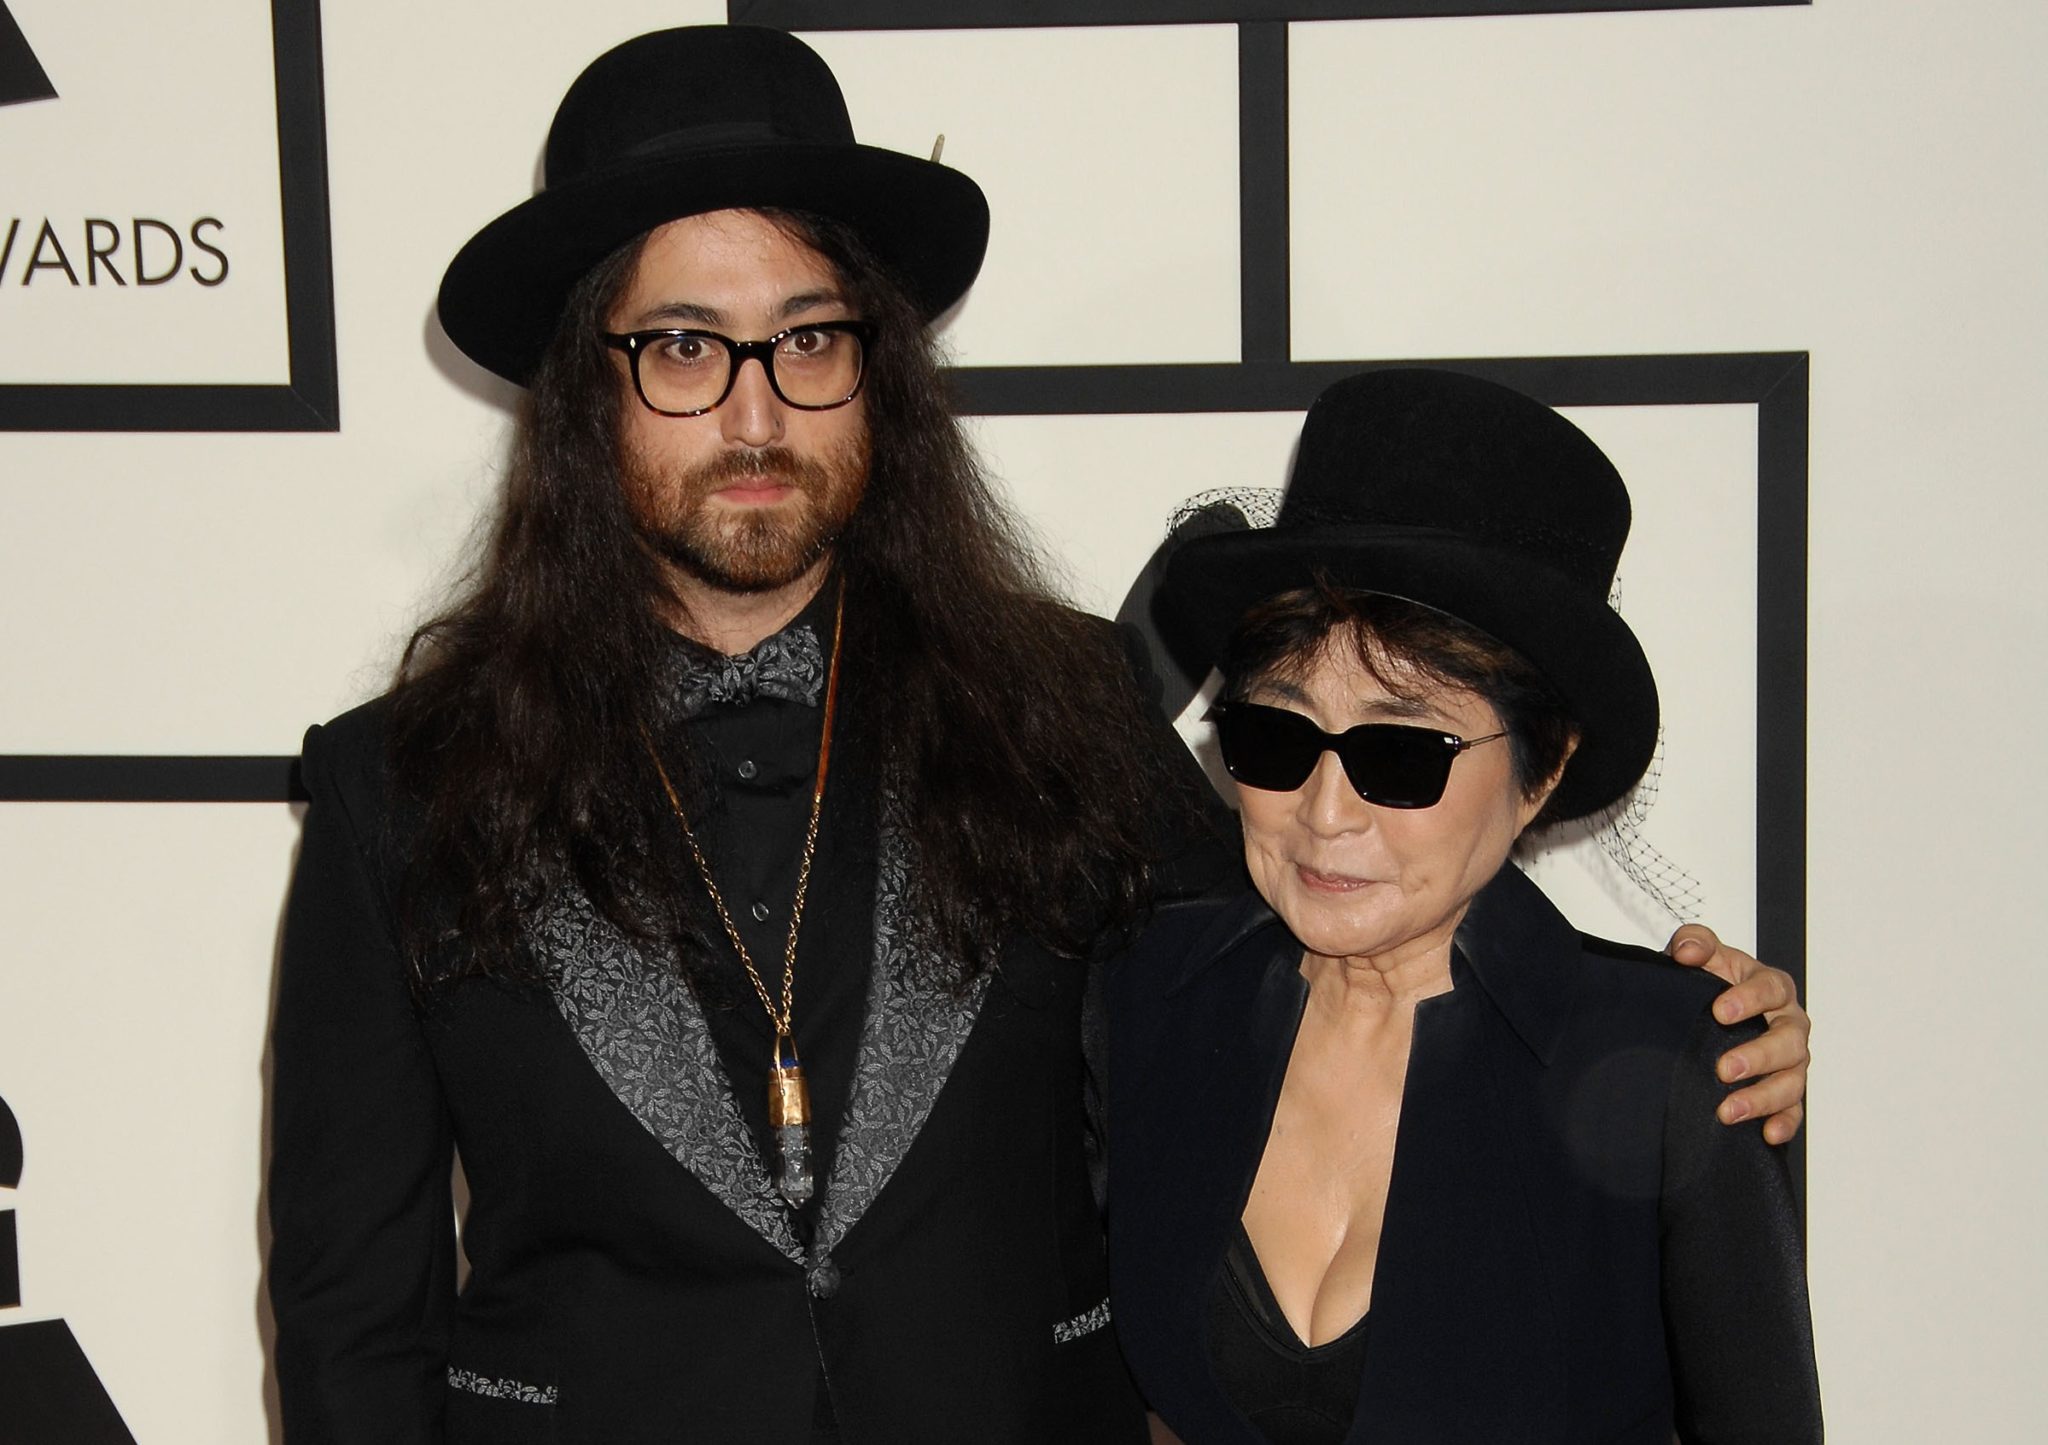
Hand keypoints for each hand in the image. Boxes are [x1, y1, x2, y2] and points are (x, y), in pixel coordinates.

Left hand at [1665, 923, 1808, 1143]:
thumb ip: (1694, 943)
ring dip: (1763, 1097)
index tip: (1719, 1012)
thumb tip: (1687, 951)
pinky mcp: (1786, 1091)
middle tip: (1724, 1069)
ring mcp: (1791, 1061)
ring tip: (1728, 1110)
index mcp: (1772, 987)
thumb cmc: (1713, 982)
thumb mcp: (1702, 955)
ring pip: (1792, 1081)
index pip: (1770, 989)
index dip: (1748, 1000)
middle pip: (1787, 1041)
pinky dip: (1784, 1123)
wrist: (1715, 1013)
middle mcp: (1789, 1024)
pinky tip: (1767, 1134)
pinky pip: (1794, 1110)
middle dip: (1758, 1057)